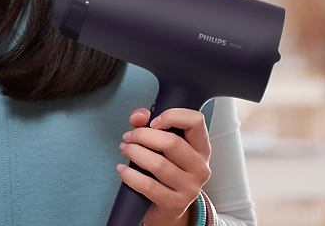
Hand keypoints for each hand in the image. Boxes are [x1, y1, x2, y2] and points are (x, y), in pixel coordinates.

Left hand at [118, 107, 211, 225]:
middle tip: (128, 137)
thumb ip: (148, 124)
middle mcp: (200, 167)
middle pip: (172, 143)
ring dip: (135, 153)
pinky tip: (123, 170)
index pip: (195, 121)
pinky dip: (131, 175)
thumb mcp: (161, 146)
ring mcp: (190, 188)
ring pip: (159, 164)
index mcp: (201, 148)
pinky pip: (149, 186)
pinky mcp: (175, 204)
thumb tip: (138, 117)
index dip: (172, 116)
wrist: (167, 209)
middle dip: (143, 135)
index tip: (153, 122)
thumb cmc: (164, 171)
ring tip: (125, 149)